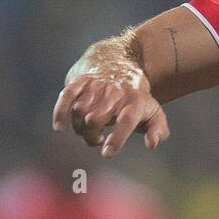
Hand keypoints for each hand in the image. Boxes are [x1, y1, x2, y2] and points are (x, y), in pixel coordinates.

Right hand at [52, 62, 168, 157]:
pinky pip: (66, 95)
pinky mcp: (81, 81)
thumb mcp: (153, 112)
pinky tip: (59, 127)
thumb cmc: (136, 100)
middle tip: (97, 138)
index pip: (127, 119)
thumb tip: (152, 144)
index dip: (117, 137)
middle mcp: (116, 91)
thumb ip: (158, 130)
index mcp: (135, 101)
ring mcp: (97, 85)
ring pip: (80, 110)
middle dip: (92, 135)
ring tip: (88, 128)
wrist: (121, 65)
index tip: (107, 153)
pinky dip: (60, 112)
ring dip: (79, 127)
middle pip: (96, 119)